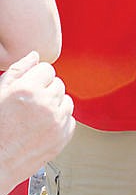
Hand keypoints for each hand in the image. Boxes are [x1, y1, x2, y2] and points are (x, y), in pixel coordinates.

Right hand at [0, 51, 74, 194]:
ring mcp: (56, 122)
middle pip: (58, 84)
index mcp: (29, 90)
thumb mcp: (0, 91)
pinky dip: (60, 121)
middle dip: (46, 90)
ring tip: (38, 114)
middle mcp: (45, 104)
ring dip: (55, 104)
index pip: (47, 69)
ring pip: (66, 100)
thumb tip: (34, 56)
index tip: (31, 86)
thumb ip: (19, 69)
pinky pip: (70, 120)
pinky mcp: (62, 139)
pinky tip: (45, 126)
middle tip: (31, 103)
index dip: (37, 77)